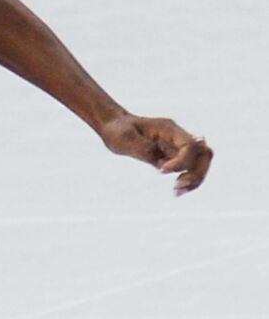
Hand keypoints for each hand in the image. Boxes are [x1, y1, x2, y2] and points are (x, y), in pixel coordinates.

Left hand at [98, 113, 212, 194]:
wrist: (114, 126)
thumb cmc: (117, 130)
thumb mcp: (125, 139)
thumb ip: (144, 150)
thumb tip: (162, 164)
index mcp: (168, 129)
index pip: (189, 145)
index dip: (181, 161)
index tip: (162, 171)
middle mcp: (177, 137)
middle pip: (204, 153)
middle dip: (196, 172)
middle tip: (178, 185)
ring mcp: (176, 146)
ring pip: (201, 161)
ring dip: (195, 178)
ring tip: (178, 192)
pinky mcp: (172, 156)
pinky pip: (189, 168)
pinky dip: (188, 180)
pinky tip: (177, 192)